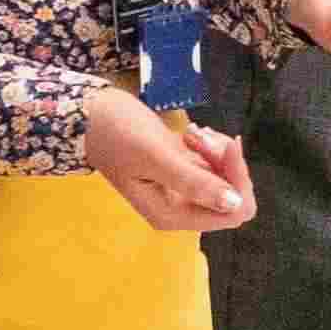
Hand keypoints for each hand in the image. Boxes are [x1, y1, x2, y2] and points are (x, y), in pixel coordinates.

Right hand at [88, 87, 259, 233]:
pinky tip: (190, 133)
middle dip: (226, 163)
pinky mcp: (184, 171)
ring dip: (216, 149)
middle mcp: (180, 209)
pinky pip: (215, 163)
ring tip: (191, 133)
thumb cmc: (116, 134)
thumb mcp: (155, 156)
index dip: (238, 181)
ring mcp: (183, 190)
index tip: (228, 146)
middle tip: (200, 137)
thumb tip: (234, 204)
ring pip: (226, 176)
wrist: (92, 114)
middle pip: (235, 195)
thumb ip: (192, 182)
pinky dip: (210, 145)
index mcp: (172, 215)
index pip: (233, 212)